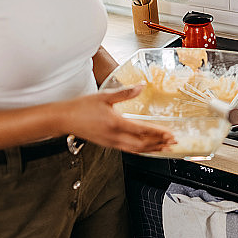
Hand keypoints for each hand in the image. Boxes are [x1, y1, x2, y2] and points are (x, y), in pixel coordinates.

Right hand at [57, 85, 174, 153]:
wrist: (64, 119)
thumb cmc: (81, 107)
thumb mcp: (104, 96)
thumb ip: (124, 93)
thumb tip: (141, 86)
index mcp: (115, 123)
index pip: (142, 131)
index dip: (158, 133)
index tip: (170, 134)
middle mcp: (115, 136)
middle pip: (142, 144)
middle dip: (159, 144)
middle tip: (173, 143)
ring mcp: (111, 143)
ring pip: (136, 149)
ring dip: (152, 149)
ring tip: (165, 148)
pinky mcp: (108, 144)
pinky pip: (128, 150)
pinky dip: (141, 150)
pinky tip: (146, 148)